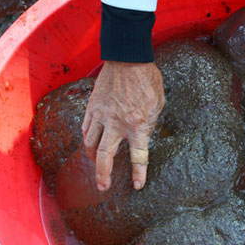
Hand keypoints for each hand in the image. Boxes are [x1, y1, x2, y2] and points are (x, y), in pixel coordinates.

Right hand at [82, 61, 164, 190]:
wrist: (127, 58)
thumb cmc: (147, 79)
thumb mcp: (158, 104)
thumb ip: (151, 122)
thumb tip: (143, 136)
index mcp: (138, 125)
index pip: (138, 156)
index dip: (138, 173)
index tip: (137, 185)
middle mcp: (117, 123)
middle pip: (105, 156)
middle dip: (103, 174)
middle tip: (103, 186)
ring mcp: (102, 115)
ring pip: (90, 143)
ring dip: (92, 158)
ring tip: (95, 166)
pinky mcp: (92, 107)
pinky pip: (86, 128)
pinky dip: (87, 138)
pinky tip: (90, 143)